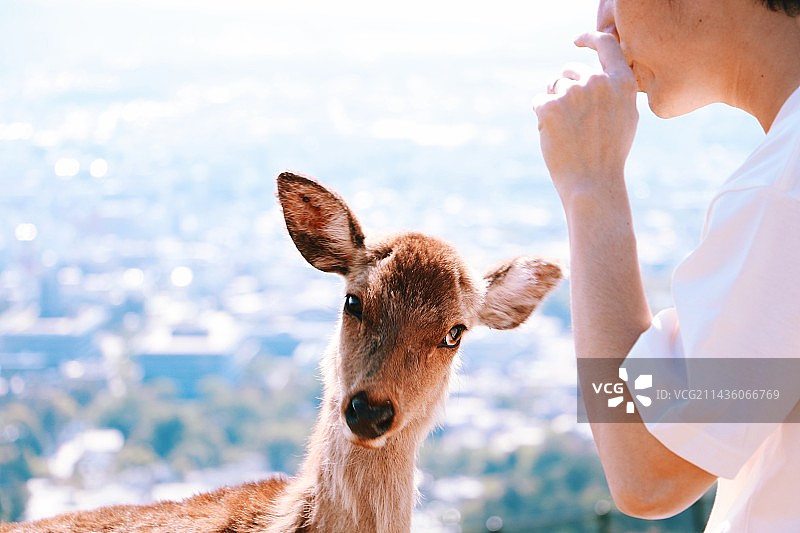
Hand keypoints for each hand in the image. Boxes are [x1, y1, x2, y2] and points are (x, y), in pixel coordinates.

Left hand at [533, 32, 637, 203]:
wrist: (592, 181)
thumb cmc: (609, 153)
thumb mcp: (626, 116)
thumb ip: (614, 90)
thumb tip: (597, 74)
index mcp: (621, 82)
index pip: (606, 44)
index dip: (589, 39)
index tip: (578, 41)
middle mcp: (597, 82)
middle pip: (571, 70)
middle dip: (566, 88)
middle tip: (572, 119)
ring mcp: (573, 93)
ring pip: (554, 85)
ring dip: (554, 103)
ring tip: (566, 131)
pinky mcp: (550, 106)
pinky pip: (539, 101)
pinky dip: (542, 117)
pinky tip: (554, 135)